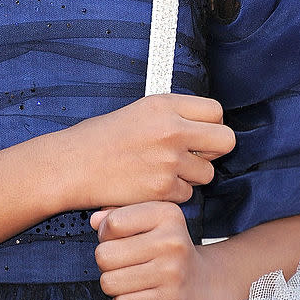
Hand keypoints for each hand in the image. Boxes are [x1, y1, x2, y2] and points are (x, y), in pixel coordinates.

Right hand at [61, 94, 234, 208]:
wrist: (74, 165)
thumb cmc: (102, 137)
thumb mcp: (139, 111)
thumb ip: (173, 114)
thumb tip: (205, 125)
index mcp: (164, 105)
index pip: (216, 110)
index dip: (211, 124)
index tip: (201, 133)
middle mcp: (171, 129)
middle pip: (226, 140)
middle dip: (215, 150)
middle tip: (195, 154)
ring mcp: (169, 160)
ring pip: (207, 173)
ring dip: (191, 176)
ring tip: (162, 170)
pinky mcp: (163, 188)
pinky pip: (187, 194)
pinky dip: (172, 193)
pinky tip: (149, 184)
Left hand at [91, 201, 222, 299]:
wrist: (203, 285)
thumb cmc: (167, 247)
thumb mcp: (151, 220)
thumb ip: (119, 214)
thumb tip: (94, 220)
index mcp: (167, 214)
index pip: (113, 223)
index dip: (105, 233)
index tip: (117, 237)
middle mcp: (172, 242)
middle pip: (105, 255)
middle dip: (106, 261)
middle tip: (123, 261)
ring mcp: (172, 274)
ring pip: (109, 282)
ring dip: (113, 282)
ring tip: (131, 277)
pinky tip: (140, 293)